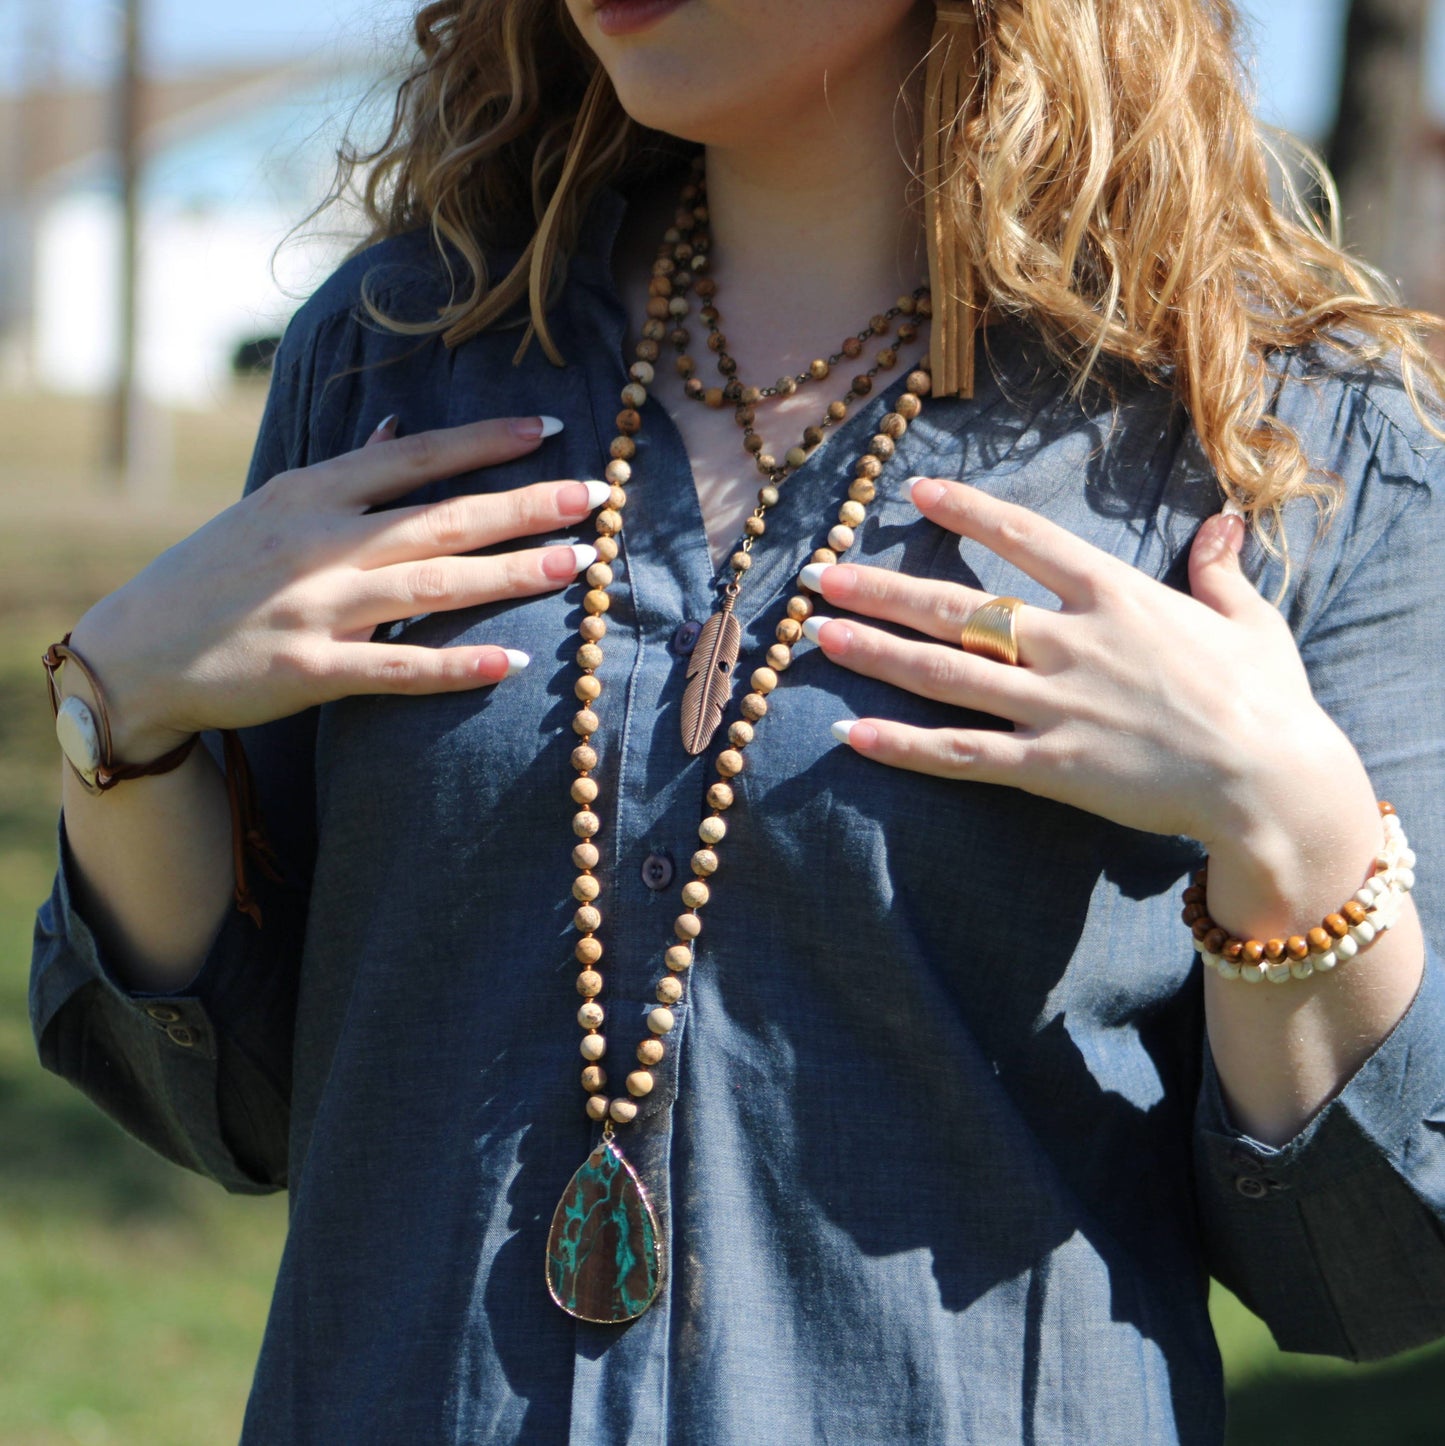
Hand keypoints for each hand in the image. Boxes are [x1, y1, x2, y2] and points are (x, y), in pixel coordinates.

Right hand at [67, 415, 602, 760]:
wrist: (135, 652)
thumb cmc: (213, 573)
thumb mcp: (272, 507)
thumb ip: (345, 471)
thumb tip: (399, 427)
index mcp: (313, 494)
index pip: (418, 458)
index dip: (487, 443)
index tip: (550, 430)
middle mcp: (320, 543)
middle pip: (443, 517)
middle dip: (526, 504)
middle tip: (598, 496)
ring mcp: (316, 608)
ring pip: (433, 585)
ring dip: (511, 574)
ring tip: (578, 566)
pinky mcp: (310, 670)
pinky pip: (397, 668)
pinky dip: (456, 665)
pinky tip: (511, 662)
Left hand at [806, 476, 1364, 852]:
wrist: (1274, 783)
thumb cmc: (1269, 701)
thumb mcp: (1249, 620)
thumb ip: (1218, 569)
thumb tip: (1223, 522)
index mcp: (1115, 597)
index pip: (1025, 538)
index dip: (965, 511)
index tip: (915, 489)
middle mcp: (1071, 642)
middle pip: (957, 607)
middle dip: (883, 589)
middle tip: (821, 577)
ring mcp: (1054, 705)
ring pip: (944, 674)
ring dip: (876, 653)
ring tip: (816, 638)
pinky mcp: (1049, 765)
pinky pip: (961, 753)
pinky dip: (903, 746)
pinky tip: (850, 735)